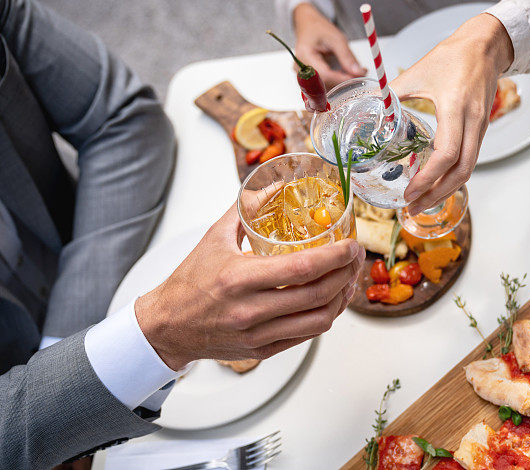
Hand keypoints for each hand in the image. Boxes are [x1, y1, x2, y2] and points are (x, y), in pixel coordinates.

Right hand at [135, 203, 364, 370]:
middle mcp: (250, 310)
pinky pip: (306, 336)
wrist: (165, 327)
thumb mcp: (214, 238)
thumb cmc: (190, 281)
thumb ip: (246, 209)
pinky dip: (325, 317)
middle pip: (317, 295)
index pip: (301, 269)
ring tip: (348, 279)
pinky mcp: (261, 351)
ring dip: (342, 299)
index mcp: (239, 278)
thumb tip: (275, 186)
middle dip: (346, 274)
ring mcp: (257, 334)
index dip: (335, 257)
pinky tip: (331, 301)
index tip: (351, 245)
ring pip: (318, 321)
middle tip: (356, 257)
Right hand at [293, 2, 365, 87]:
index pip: (324, 74)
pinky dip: (335, 81)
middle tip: (358, 75)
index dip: (341, 78)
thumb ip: (347, 57)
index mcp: (304, 55)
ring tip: (352, 73)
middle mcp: (300, 68)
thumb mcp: (336, 39)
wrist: (308, 26)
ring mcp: (302, 75)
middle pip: (323, 83)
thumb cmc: (318, 29)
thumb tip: (358, 73)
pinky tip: (343, 74)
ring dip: (340, 83)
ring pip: (324, 87)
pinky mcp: (308, 78)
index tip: (356, 78)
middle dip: (343, 81)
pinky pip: (322, 84)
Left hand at [390, 13, 512, 214]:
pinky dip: (453, 177)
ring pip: (468, 169)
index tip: (409, 191)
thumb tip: (371, 111)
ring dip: (446, 190)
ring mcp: (480, 128)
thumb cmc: (453, 56)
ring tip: (422, 202)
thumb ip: (393, 94)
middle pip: (461, 171)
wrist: (486, 46)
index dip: (428, 178)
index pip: (446, 154)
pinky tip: (436, 183)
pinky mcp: (481, 129)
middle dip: (437, 194)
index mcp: (455, 108)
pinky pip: (470, 160)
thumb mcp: (418, 72)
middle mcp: (473, 122)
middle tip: (412, 207)